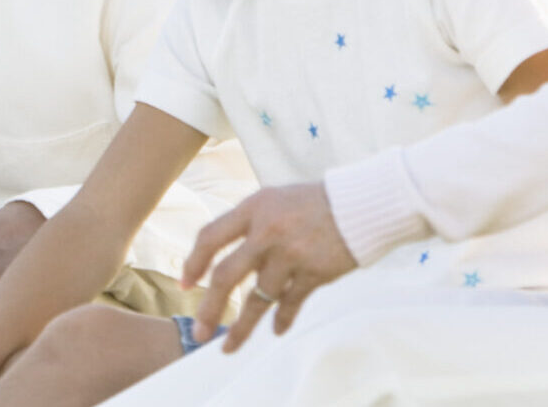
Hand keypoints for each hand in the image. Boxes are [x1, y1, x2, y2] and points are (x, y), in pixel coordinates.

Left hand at [181, 182, 356, 352]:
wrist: (362, 204)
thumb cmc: (313, 203)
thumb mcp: (273, 201)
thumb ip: (248, 226)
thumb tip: (222, 260)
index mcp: (253, 208)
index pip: (210, 237)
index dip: (193, 263)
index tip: (185, 285)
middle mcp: (267, 231)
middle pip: (225, 276)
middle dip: (209, 309)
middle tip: (199, 333)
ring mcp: (291, 254)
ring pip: (257, 300)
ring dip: (242, 327)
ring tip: (229, 347)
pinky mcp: (314, 272)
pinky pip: (290, 303)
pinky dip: (282, 319)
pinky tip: (276, 330)